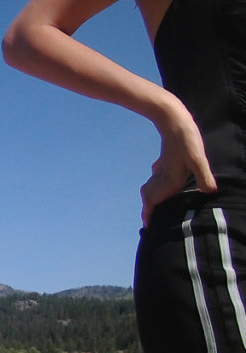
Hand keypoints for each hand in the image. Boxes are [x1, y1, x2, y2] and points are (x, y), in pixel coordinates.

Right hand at [142, 103, 216, 224]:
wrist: (172, 120)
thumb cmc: (186, 140)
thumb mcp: (198, 158)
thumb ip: (204, 176)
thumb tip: (210, 192)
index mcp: (168, 180)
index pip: (153, 201)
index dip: (149, 214)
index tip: (148, 226)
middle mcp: (161, 177)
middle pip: (149, 198)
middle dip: (148, 210)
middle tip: (149, 223)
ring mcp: (161, 170)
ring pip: (151, 188)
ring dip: (151, 199)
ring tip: (153, 208)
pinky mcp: (163, 162)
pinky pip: (156, 179)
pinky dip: (155, 187)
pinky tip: (161, 184)